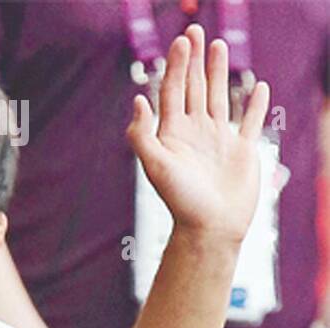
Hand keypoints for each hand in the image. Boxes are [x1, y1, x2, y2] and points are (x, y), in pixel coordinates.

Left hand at [127, 25, 269, 243]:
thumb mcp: (156, 167)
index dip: (176, 66)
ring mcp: (218, 140)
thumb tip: (137, 102)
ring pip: (218, 97)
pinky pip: (249, 121)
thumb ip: (143, 136)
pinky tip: (258, 88)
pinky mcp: (241, 151)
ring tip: (218, 45)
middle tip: (194, 31)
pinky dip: (254, 104)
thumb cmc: (181, 201)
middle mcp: (195, 133)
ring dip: (218, 72)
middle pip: (193, 88)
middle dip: (193, 60)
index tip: (181, 40)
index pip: (172, 92)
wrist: (209, 228)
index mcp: (173, 135)